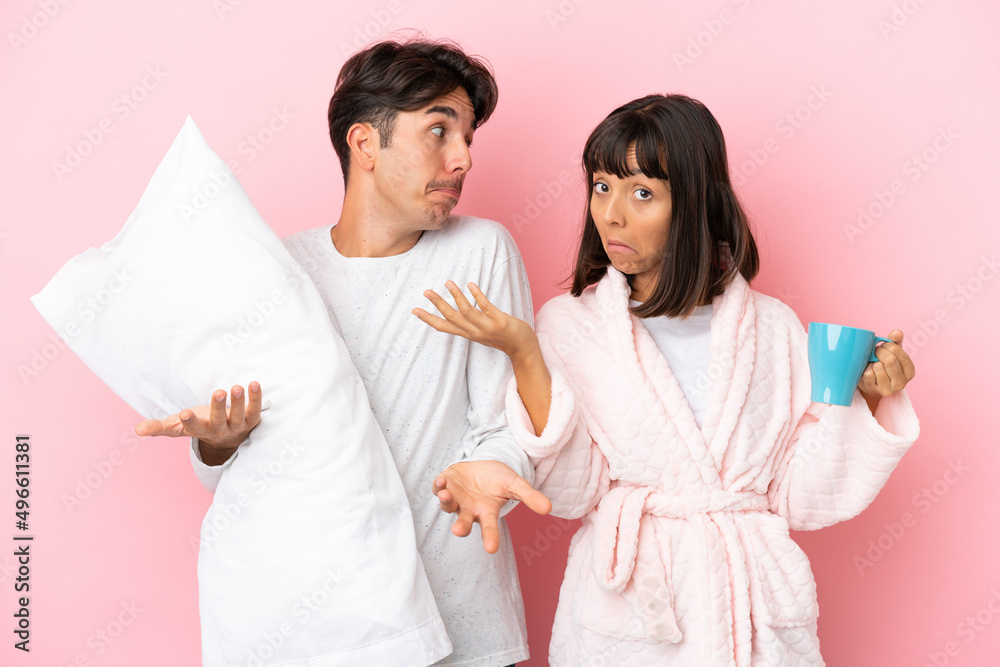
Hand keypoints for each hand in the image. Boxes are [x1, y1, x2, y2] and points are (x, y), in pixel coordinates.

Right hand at [134, 382, 262, 460]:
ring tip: (237, 387)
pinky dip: (256, 398)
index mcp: (200, 431)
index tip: (184, 413)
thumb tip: (137, 431)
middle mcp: (219, 430)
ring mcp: (236, 426)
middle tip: (218, 392)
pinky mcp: (251, 420)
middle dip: (217, 407)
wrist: (227, 440)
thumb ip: (159, 428)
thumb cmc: (200, 426)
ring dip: (239, 402)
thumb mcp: (179, 428)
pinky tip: (254, 384)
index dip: (190, 422)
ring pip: (239, 416)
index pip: (193, 428)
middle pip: (218, 421)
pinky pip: (255, 410)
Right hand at [413, 281, 535, 359]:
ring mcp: (487, 328)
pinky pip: (486, 307)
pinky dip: (477, 296)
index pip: (444, 327)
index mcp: (468, 334)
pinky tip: (471, 284)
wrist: (523, 349)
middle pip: (452, 317)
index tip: (415, 310)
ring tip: (448, 282)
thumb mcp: (480, 331)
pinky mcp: (500, 322)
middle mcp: (474, 332)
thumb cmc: (501, 336)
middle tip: (426, 292)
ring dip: (456, 296)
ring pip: (467, 312)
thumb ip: (468, 322)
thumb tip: (456, 309)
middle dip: (438, 304)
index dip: (429, 319)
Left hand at [433, 460, 551, 553]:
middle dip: (461, 527)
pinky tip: (441, 481)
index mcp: (487, 512)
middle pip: (464, 522)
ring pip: (447, 506)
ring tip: (447, 495)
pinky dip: (438, 486)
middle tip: (459, 531)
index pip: (490, 528)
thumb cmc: (498, 479)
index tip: (491, 549)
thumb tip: (549, 508)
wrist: (482, 466)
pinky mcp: (445, 485)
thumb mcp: (515, 485)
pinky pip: (438, 488)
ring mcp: (456, 499)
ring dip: (446, 502)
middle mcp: (469, 510)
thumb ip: (529, 497)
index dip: (490, 538)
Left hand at [858, 331, 914, 410]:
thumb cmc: (884, 364)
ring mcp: (888, 389)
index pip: (899, 352)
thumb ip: (895, 341)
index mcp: (910, 371)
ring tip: (873, 362)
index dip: (888, 346)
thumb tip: (897, 332)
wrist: (871, 383)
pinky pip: (868, 374)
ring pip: (879, 367)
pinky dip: (866, 368)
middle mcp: (902, 383)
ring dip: (873, 361)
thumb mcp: (892, 352)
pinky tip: (868, 369)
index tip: (883, 346)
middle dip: (879, 351)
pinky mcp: (874, 390)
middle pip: (889, 360)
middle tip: (875, 352)